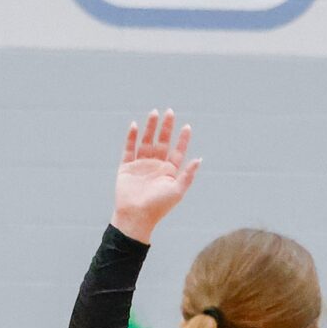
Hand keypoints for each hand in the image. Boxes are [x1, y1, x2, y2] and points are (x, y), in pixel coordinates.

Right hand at [111, 109, 199, 243]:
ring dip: (150, 127)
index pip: (177, 151)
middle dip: (166, 128)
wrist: (136, 216)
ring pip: (146, 141)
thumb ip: (188, 174)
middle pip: (162, 142)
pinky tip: (136, 125)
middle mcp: (156, 166)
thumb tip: (199, 159)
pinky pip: (129, 148)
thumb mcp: (177, 190)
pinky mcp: (126, 167)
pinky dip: (132, 137)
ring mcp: (141, 165)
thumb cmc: (159, 206)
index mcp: (169, 172)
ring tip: (154, 112)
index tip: (187, 126)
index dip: (182, 139)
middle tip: (170, 112)